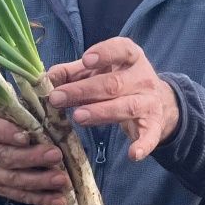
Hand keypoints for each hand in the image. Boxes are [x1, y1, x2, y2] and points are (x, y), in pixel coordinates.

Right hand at [0, 109, 70, 204]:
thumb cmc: (3, 124)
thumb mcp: (6, 112)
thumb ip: (24, 110)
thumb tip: (53, 100)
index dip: (9, 134)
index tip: (27, 136)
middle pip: (6, 157)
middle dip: (32, 158)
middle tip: (56, 156)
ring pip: (13, 180)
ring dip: (40, 181)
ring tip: (62, 180)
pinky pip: (20, 197)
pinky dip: (40, 199)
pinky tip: (58, 201)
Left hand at [46, 38, 179, 160]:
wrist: (156, 101)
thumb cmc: (119, 81)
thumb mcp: (98, 71)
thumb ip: (73, 72)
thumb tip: (48, 77)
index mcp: (131, 58)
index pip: (121, 50)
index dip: (105, 53)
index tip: (85, 60)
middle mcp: (143, 78)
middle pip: (114, 84)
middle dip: (84, 90)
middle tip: (57, 98)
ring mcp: (149, 102)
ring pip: (127, 107)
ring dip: (102, 112)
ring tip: (78, 117)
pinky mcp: (154, 125)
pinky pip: (150, 136)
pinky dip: (143, 145)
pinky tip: (132, 154)